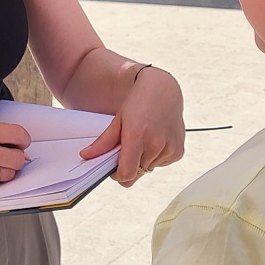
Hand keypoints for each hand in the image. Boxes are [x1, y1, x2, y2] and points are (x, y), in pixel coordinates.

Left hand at [79, 66, 185, 187]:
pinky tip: (156, 139)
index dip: (118, 175)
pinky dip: (156, 156)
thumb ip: (103, 142)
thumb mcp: (118, 120)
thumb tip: (85, 156)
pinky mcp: (178, 152)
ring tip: (145, 138)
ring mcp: (169, 149)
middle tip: (130, 147)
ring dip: (144, 160)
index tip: (115, 168)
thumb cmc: (140, 102)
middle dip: (130, 165)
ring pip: (149, 168)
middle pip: (137, 173)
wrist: (164, 89)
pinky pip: (161, 164)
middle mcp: (156, 145)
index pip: (127, 174)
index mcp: (138, 136)